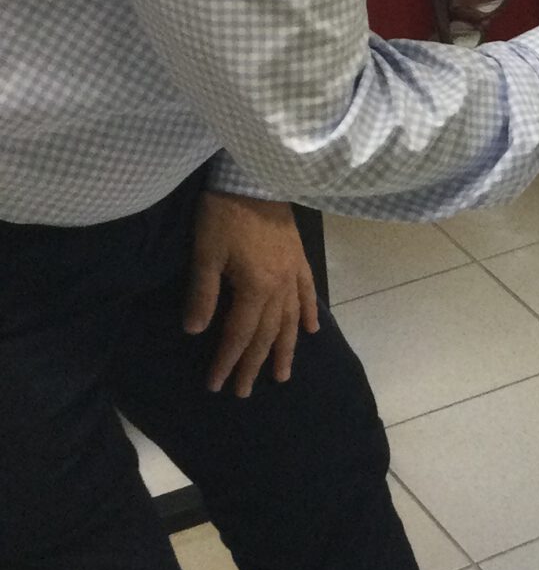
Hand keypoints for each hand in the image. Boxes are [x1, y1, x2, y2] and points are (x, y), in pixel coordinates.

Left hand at [185, 193, 319, 395]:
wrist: (254, 178)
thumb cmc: (224, 214)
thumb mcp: (206, 253)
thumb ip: (203, 293)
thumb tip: (196, 331)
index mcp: (256, 287)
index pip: (240, 334)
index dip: (227, 361)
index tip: (216, 385)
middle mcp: (280, 288)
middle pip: (267, 334)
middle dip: (254, 365)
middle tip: (244, 391)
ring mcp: (294, 274)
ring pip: (291, 321)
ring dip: (286, 350)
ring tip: (282, 375)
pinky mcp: (300, 260)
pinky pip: (307, 294)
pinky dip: (308, 314)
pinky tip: (311, 331)